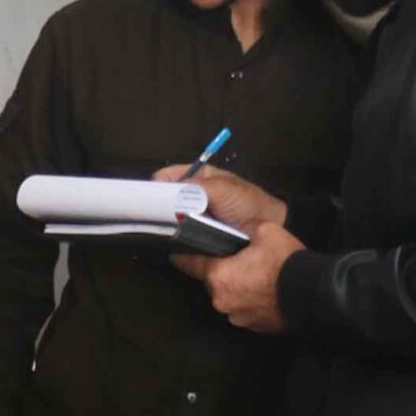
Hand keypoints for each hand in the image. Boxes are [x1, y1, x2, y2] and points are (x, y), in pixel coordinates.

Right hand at [152, 163, 285, 230]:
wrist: (270, 227)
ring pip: (171, 215)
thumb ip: (194, 187)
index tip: (145, 198)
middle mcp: (193, 193)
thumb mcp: (222, 189)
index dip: (155, 185)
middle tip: (151, 217)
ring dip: (165, 222)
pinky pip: (181, 231)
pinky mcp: (198, 231)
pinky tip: (169, 239)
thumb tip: (166, 193)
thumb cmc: (248, 203)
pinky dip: (175, 235)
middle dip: (157, 205)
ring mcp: (195, 214)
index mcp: (198, 176)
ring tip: (157, 229)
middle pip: (165, 197)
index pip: (166, 176)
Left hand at [172, 220, 303, 333]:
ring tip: (259, 275)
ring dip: (238, 286)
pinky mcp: (253, 326)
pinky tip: (267, 290)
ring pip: (230, 296)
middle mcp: (222, 300)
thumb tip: (241, 227)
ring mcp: (237, 317)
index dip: (183, 254)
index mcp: (219, 277)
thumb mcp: (265, 231)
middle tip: (242, 259)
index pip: (190, 264)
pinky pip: (245, 308)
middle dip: (224, 270)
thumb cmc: (288, 265)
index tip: (176, 250)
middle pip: (214, 280)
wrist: (315, 295)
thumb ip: (245, 228)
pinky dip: (251, 300)